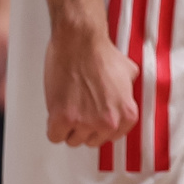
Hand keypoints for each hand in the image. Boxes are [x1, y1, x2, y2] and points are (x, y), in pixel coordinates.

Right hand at [44, 24, 138, 147]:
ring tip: (69, 105)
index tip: (95, 119)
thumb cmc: (101, 54)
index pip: (112, 137)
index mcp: (127, 113)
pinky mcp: (62, 119)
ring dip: (68, 126)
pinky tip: (57, 111)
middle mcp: (108, 122)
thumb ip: (128, 92)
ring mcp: (85, 122)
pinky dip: (53, 126)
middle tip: (80, 108)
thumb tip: (123, 96)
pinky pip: (55, 137)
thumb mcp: (129, 73)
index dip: (101, 126)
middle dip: (85, 127)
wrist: (80, 43)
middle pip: (91, 141)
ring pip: (72, 140)